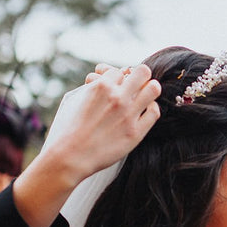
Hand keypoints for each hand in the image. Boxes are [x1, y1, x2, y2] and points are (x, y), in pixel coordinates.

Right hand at [39, 64, 161, 186]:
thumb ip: (93, 86)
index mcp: (101, 86)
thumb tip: (102, 76)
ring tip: (144, 97)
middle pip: (143, 72)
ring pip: (153, 88)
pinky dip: (151, 109)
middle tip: (135, 87)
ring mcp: (128, 114)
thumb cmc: (71, 127)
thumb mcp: (77, 98)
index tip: (116, 87)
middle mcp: (117, 97)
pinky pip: (154, 112)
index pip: (119, 71)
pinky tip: (144, 113)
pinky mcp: (136, 132)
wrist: (71, 155)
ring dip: (150, 90)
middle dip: (139, 77)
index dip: (117, 79)